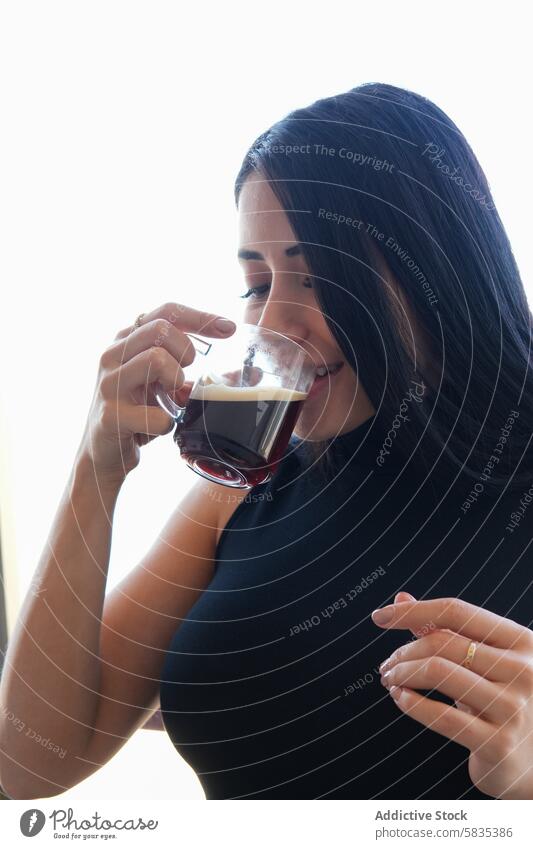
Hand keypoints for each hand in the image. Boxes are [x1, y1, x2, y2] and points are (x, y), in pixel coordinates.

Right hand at [77, 302, 235, 481]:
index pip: (166, 312)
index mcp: (126, 341)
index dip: (201, 317)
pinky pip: (154, 414)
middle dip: (186, 349)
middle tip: (186, 371)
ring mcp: (109, 385)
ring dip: (176, 378)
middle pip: (160, 328)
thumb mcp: (163, 388)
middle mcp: (113, 356)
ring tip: (173, 394)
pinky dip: (167, 422)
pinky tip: (162, 426)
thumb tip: (243, 374)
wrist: (103, 456)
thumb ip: (191, 375)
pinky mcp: (111, 417)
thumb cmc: (137, 415)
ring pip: (154, 359)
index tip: (228, 328)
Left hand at [372, 593, 532, 798]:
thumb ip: (446, 630)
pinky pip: (442, 716)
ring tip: (390, 680)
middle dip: (404, 651)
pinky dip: (411, 703)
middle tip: (387, 665)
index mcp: (522, 641)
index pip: (457, 611)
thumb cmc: (503, 702)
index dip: (413, 611)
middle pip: (442, 643)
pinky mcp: (499, 744)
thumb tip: (401, 598)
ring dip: (403, 674)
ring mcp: (513, 707)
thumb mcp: (485, 661)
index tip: (380, 616)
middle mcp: (523, 670)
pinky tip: (399, 698)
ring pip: (437, 672)